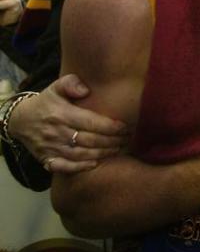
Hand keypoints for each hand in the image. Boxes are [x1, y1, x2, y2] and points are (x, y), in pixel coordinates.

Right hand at [7, 74, 127, 173]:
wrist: (19, 120)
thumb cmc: (46, 102)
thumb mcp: (57, 87)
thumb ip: (71, 83)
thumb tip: (85, 90)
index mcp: (61, 114)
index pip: (91, 122)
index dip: (111, 126)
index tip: (125, 127)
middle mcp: (56, 132)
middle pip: (89, 140)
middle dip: (111, 141)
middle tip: (126, 139)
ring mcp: (50, 147)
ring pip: (80, 155)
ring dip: (101, 154)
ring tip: (118, 150)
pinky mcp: (45, 159)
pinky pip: (63, 167)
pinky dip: (79, 168)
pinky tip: (94, 164)